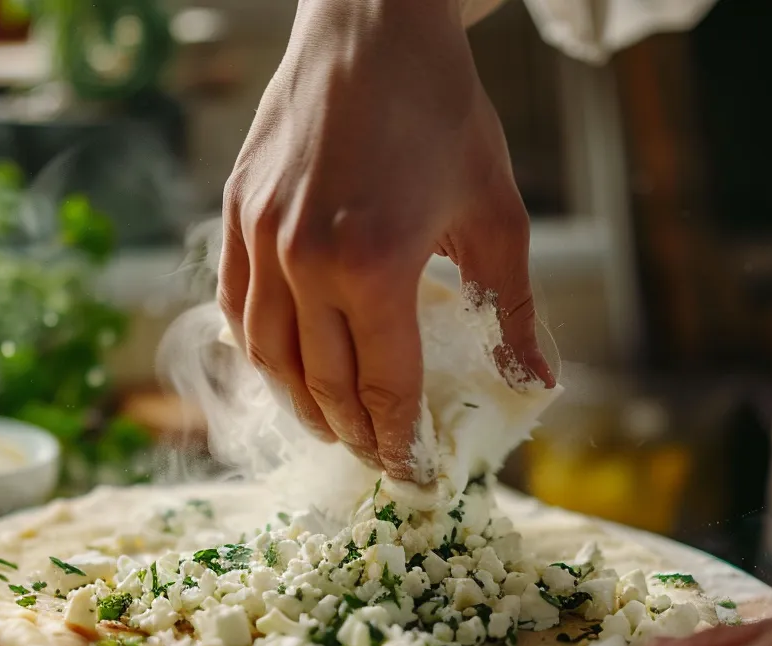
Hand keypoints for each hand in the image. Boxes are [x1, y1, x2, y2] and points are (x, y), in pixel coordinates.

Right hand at [219, 0, 552, 479]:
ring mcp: (259, 239)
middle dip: (355, 434)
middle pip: (322, 385)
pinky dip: (261, 352)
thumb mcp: (497, 210)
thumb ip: (512, 308)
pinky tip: (285, 367)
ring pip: (268, 358)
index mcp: (375, 265)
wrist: (371, 24)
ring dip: (300, 406)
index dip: (400, 441)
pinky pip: (237, 309)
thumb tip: (536, 383)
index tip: (415, 474)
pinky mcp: (235, 214)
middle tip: (379, 458)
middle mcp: (303, 261)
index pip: (382, 386)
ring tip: (332, 426)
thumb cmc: (444, 113)